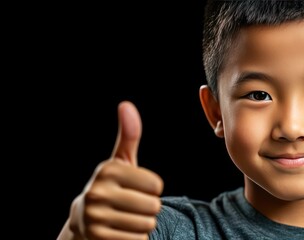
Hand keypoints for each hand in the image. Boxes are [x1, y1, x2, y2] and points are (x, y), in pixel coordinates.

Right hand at [67, 101, 163, 239]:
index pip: (156, 185)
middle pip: (153, 206)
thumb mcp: (121, 161)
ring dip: (143, 223)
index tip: (137, 187)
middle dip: (149, 207)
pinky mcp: (100, 239)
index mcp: (107, 170)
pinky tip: (122, 231)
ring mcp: (96, 218)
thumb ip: (129, 135)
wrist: (83, 219)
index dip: (153, 188)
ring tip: (127, 216)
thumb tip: (126, 105)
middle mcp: (97, 193)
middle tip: (133, 204)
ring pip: (147, 225)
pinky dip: (136, 237)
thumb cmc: (112, 185)